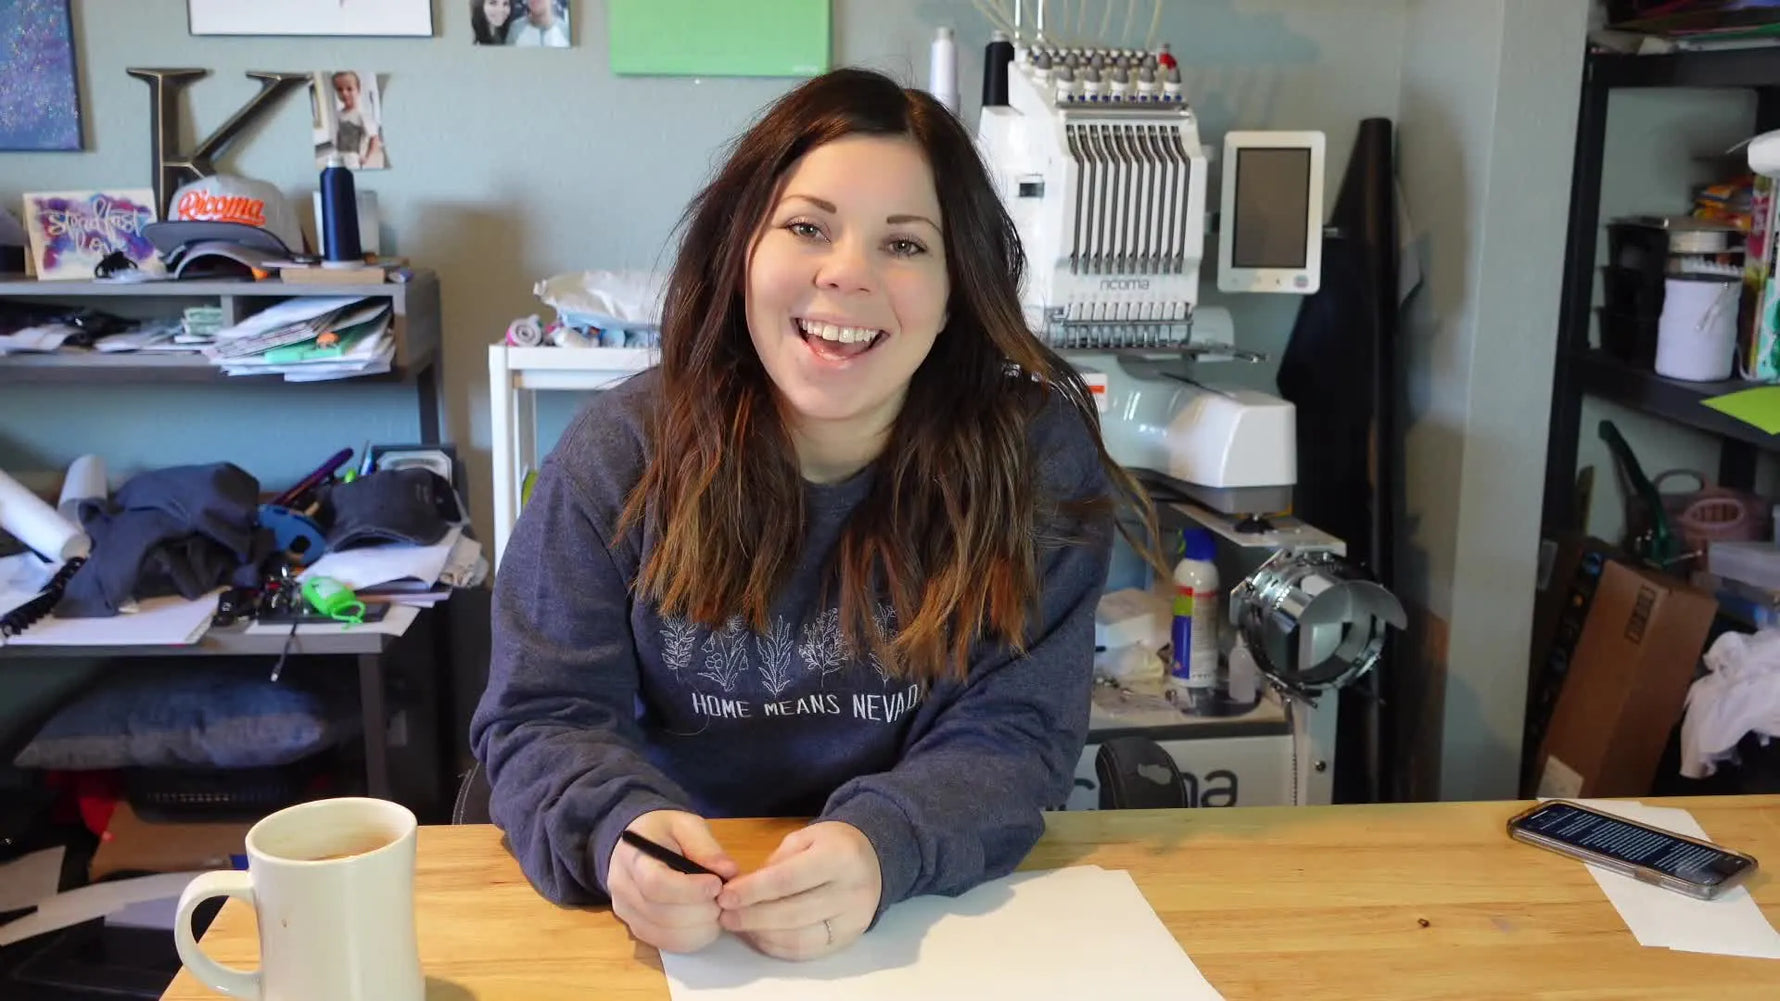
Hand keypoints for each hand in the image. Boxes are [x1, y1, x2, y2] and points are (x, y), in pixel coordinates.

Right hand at [607, 811, 738, 953]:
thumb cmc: (663, 832)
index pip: (655, 884)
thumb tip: (729, 872)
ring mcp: (626, 912)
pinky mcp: (636, 928)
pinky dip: (691, 939)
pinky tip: (706, 924)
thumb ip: (706, 846)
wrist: (635, 846)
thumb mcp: (685, 824)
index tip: (717, 885)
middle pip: (662, 914)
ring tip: (718, 911)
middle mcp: (622, 888)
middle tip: (724, 900)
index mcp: (632, 856)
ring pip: (664, 934)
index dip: (690, 890)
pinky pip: (664, 943)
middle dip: (701, 911)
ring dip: (699, 929)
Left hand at [717, 821, 881, 960]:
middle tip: (724, 915)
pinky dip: (778, 946)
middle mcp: (851, 891)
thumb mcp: (805, 838)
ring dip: (761, 934)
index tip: (725, 896)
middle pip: (793, 912)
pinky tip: (760, 935)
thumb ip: (776, 863)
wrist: (875, 859)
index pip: (788, 879)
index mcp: (839, 857)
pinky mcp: (848, 940)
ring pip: (799, 937)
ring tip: (738, 925)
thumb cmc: (833, 845)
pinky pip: (807, 951)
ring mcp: (853, 920)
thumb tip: (742, 890)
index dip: (753, 891)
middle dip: (752, 916)